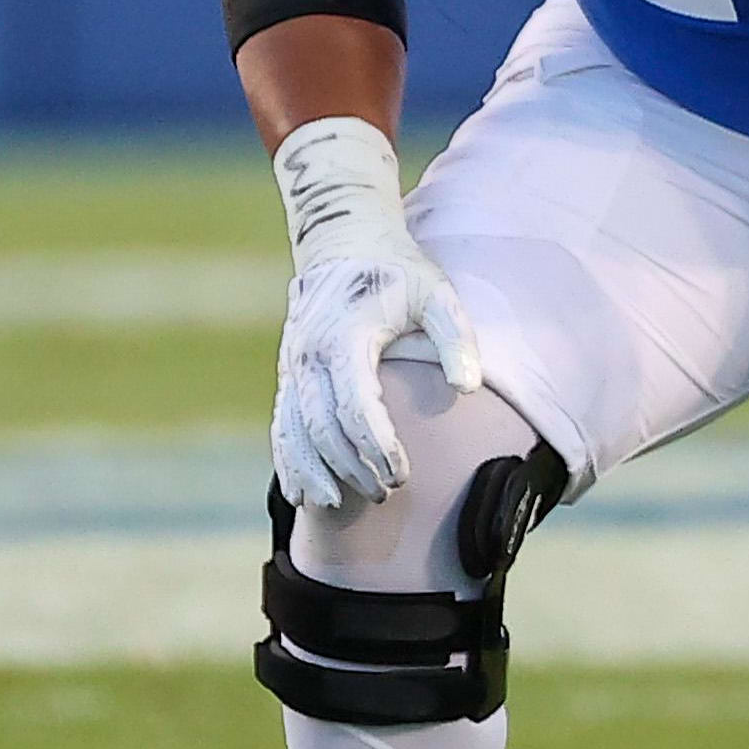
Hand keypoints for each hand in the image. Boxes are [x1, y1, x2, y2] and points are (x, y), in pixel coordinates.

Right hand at [270, 119, 481, 511]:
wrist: (345, 243)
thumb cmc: (400, 273)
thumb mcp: (438, 294)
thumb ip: (456, 338)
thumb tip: (467, 388)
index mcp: (344, 337)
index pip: (354, 405)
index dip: (377, 446)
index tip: (403, 474)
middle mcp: (308, 355)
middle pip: (322, 428)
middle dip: (352, 467)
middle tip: (387, 493)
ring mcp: (292, 366)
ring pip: (293, 432)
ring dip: (314, 473)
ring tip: (342, 504)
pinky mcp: (288, 375)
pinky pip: (281, 426)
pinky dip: (289, 462)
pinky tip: (304, 494)